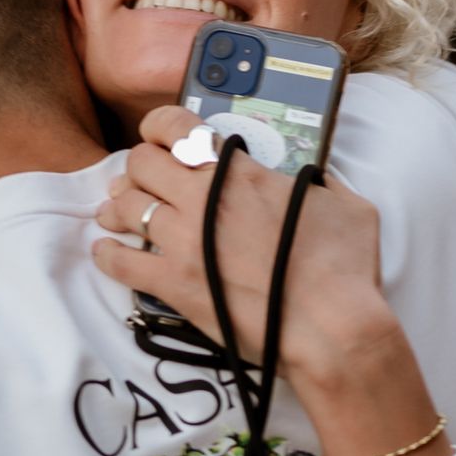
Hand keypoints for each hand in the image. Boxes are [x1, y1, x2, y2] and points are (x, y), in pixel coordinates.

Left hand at [89, 106, 391, 386]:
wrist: (333, 329)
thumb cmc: (346, 269)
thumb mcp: (348, 205)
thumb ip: (323, 183)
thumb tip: (319, 180)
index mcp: (242, 173)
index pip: (179, 127)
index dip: (160, 127)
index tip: (158, 136)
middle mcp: (203, 200)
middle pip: (141, 164)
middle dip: (139, 168)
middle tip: (142, 182)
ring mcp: (184, 242)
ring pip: (125, 208)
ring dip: (118, 207)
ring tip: (115, 213)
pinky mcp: (174, 285)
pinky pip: (120, 262)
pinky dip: (108, 255)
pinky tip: (107, 252)